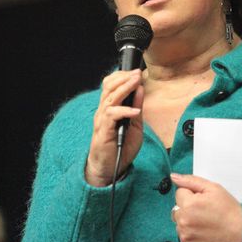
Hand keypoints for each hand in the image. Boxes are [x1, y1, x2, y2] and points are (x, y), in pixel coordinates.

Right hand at [85, 69, 143, 186]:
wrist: (109, 168)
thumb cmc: (120, 147)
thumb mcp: (134, 125)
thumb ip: (136, 108)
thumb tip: (140, 90)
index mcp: (110, 108)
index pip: (111, 85)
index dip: (122, 76)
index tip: (136, 72)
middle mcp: (103, 111)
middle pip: (109, 87)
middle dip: (124, 78)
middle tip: (137, 73)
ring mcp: (102, 120)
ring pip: (110, 97)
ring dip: (124, 88)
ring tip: (136, 82)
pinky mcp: (103, 130)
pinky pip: (112, 115)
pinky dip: (124, 111)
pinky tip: (135, 111)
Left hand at [170, 173, 241, 241]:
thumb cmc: (230, 212)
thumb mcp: (214, 189)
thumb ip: (191, 181)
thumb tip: (174, 177)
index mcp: (188, 204)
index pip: (179, 193)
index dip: (192, 195)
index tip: (203, 201)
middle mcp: (184, 222)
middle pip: (177, 209)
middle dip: (187, 209)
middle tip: (205, 213)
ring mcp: (186, 237)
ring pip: (180, 225)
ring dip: (188, 223)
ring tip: (206, 224)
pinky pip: (185, 239)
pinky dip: (192, 237)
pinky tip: (205, 234)